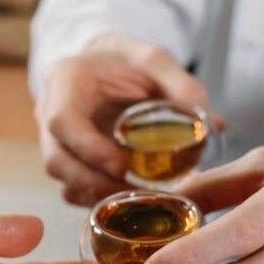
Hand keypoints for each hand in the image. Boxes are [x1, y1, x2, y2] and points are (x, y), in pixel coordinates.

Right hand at [36, 33, 218, 205]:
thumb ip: (182, 86)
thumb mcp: (156, 61)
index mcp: (66, 81)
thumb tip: (212, 125)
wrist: (107, 65)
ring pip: (63, 180)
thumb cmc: (127, 62)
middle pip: (57, 160)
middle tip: (136, 194)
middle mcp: (50, 112)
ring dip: (97, 196)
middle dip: (94, 183)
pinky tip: (128, 201)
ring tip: (138, 202)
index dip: (87, 148)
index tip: (121, 166)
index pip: (62, 121)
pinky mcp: (67, 161)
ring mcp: (55, 140)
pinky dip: (98, 200)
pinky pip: (73, 189)